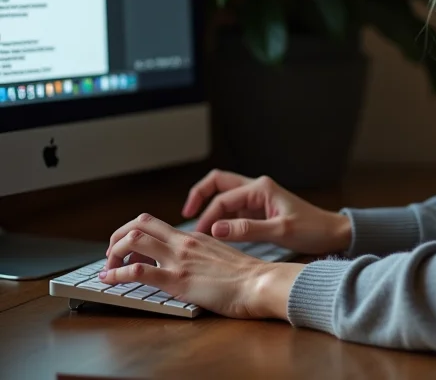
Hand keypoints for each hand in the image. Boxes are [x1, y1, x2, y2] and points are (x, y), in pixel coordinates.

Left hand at [101, 213, 303, 318]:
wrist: (259, 282)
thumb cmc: (246, 275)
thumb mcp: (219, 256)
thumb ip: (202, 254)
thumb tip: (191, 262)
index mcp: (193, 236)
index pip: (155, 223)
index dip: (133, 232)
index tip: (127, 247)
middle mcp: (183, 242)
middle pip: (139, 224)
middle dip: (117, 236)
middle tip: (111, 254)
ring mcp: (179, 259)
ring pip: (134, 240)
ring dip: (113, 253)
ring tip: (107, 268)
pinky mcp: (177, 279)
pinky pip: (138, 271)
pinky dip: (117, 274)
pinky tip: (109, 281)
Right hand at [182, 169, 351, 255]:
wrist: (331, 232)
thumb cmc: (312, 229)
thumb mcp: (280, 231)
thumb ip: (247, 230)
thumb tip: (216, 230)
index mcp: (261, 188)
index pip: (224, 198)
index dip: (207, 216)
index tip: (197, 235)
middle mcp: (257, 188)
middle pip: (219, 183)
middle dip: (200, 195)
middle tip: (186, 215)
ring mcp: (256, 199)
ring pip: (224, 196)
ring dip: (209, 208)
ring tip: (196, 229)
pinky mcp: (258, 211)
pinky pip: (232, 210)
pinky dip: (219, 218)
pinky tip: (213, 235)